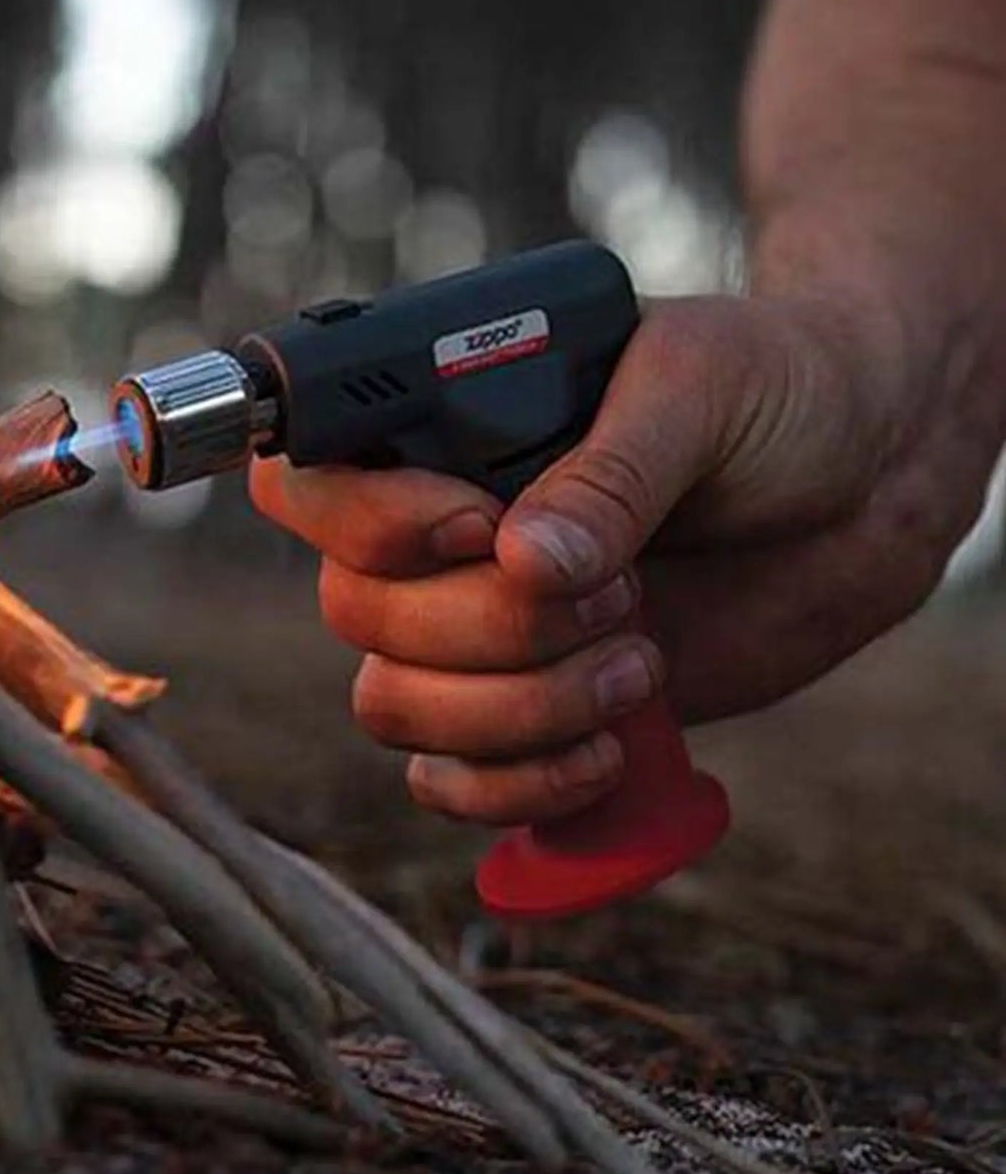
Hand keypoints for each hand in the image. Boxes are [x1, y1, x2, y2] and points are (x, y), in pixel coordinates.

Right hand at [250, 292, 1001, 826]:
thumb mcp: (702, 387)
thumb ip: (614, 470)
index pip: (306, 480)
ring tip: (639, 659)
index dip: (366, 521)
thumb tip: (528, 564)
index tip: (485, 527)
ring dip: (513, 709)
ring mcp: (474, 624)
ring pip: (393, 705)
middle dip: (491, 626)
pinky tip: (609, 748)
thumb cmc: (779, 392)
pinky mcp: (526, 709)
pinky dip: (516, 787)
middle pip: (356, 610)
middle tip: (622, 590)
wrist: (866, 481)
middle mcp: (436, 528)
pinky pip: (449, 782)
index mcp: (445, 424)